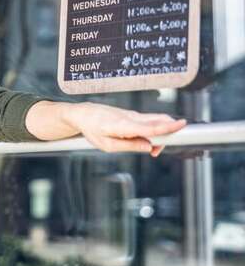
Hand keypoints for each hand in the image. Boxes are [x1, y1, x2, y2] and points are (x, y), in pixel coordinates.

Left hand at [66, 102, 185, 156]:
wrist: (83, 114)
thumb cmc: (92, 130)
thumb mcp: (107, 145)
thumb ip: (129, 146)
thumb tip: (149, 147)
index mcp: (123, 125)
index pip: (150, 127)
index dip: (167, 127)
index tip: (183, 124)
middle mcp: (131, 117)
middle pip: (159, 121)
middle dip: (167, 135)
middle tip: (155, 151)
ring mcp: (133, 114)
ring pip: (155, 121)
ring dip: (159, 135)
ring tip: (148, 148)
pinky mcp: (133, 115)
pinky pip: (149, 121)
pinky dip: (153, 131)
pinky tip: (144, 140)